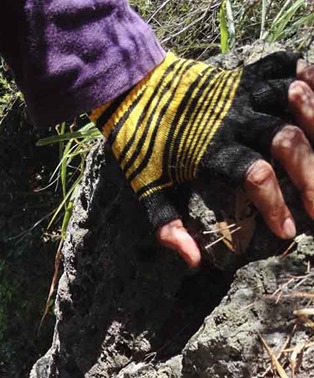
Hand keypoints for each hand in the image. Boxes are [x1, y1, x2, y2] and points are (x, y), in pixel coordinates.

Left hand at [91, 52, 313, 266]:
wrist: (131, 90)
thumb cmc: (140, 147)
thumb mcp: (148, 191)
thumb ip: (169, 227)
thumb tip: (193, 262)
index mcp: (212, 149)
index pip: (257, 176)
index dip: (276, 205)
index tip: (286, 230)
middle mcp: (232, 117)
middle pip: (287, 141)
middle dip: (311, 175)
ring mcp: (239, 91)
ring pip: (294, 98)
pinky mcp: (241, 73)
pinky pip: (282, 66)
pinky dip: (306, 76)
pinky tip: (313, 99)